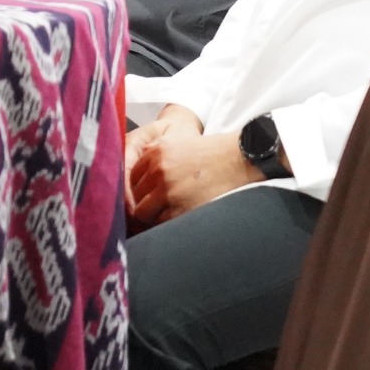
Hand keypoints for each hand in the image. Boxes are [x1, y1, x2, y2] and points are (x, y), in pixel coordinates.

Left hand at [128, 124, 261, 228]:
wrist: (239, 160)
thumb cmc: (211, 154)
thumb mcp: (177, 144)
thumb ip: (154, 157)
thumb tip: (132, 178)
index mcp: (155, 152)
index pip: (129, 177)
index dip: (134, 189)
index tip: (140, 197)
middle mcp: (158, 170)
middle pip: (133, 196)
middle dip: (140, 204)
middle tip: (149, 212)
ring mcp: (168, 190)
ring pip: (142, 212)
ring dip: (150, 217)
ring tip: (162, 217)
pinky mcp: (180, 209)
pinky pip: (160, 224)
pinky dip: (164, 225)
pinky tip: (175, 221)